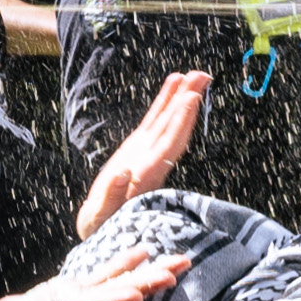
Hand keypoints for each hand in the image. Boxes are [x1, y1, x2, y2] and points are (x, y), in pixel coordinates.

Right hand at [77, 68, 206, 230]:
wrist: (98, 227)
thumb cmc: (99, 224)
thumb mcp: (101, 215)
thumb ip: (112, 195)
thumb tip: (122, 173)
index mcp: (146, 175)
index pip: (169, 144)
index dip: (181, 122)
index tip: (192, 99)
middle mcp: (152, 160)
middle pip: (175, 127)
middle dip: (188, 102)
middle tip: (202, 75)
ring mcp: (147, 152)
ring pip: (168, 121)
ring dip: (181, 98)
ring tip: (194, 73)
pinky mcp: (138, 148)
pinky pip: (154, 121)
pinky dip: (164, 103)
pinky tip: (174, 84)